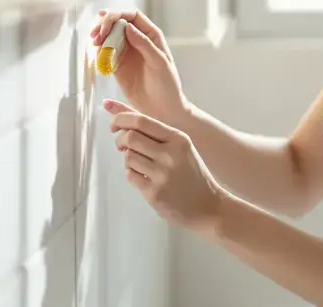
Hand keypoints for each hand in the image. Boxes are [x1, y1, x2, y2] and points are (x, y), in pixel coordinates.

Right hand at [91, 10, 188, 123]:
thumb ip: (144, 44)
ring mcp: (128, 52)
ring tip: (94, 43)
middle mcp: (138, 40)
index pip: (133, 16)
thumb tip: (127, 26)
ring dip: (100, 36)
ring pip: (110, 36)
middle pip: (118, 23)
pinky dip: (100, 51)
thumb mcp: (159, 62)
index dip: (118, 14)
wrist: (163, 110)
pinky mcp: (118, 65)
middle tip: (96, 34)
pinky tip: (98, 54)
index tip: (105, 22)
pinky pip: (106, 53)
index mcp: (151, 35)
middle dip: (105, 24)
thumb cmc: (168, 85)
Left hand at [104, 99, 225, 235]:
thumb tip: (121, 116)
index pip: (141, 121)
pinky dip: (132, 173)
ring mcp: (161, 175)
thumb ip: (156, 133)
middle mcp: (170, 154)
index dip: (121, 119)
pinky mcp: (154, 193)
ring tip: (140, 164)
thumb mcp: (181, 148)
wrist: (208, 206)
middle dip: (120, 139)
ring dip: (128, 159)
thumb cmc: (192, 174)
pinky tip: (144, 177)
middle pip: (130, 137)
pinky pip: (130, 175)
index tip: (114, 124)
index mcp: (178, 139)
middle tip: (121, 145)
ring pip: (128, 157)